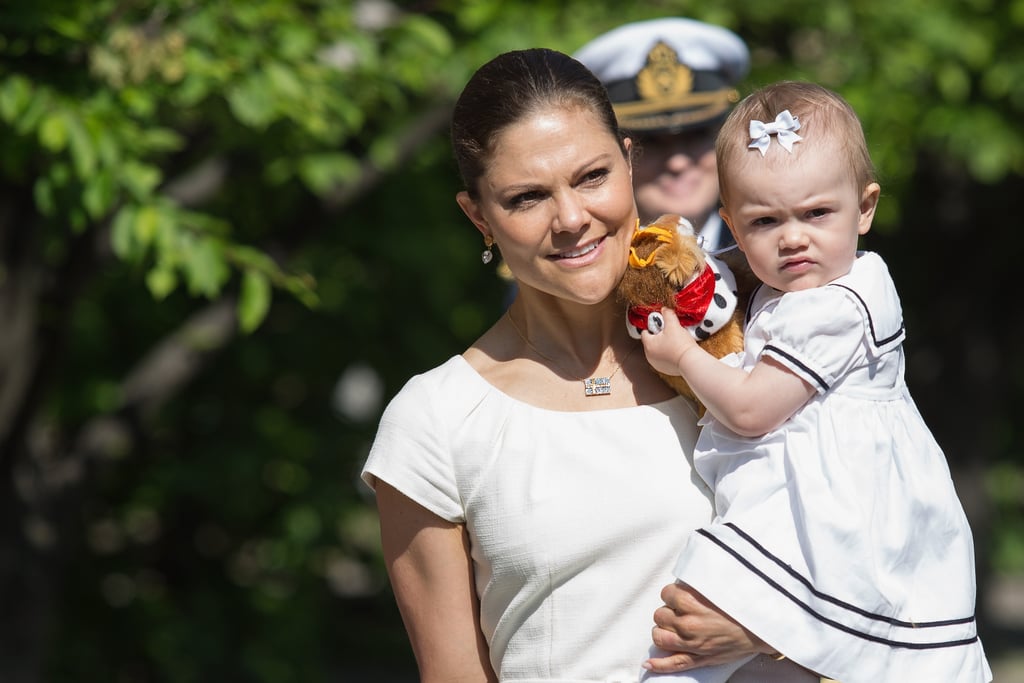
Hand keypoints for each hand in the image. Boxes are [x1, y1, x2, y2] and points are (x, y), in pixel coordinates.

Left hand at [640, 308, 697, 376]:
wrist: (691, 361)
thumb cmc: (680, 343)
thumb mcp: (673, 325)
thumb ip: (667, 314)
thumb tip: (664, 309)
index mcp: (648, 344)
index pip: (645, 332)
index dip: (653, 327)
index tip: (662, 325)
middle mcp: (649, 356)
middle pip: (651, 342)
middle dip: (658, 337)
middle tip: (670, 334)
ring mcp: (656, 364)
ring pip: (657, 351)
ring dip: (663, 347)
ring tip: (674, 343)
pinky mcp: (664, 370)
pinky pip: (663, 359)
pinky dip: (668, 355)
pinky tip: (676, 352)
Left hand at [643, 581, 768, 673]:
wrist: (762, 628)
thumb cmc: (742, 604)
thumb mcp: (719, 585)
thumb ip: (698, 583)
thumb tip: (684, 581)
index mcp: (692, 601)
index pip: (666, 594)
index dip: (673, 594)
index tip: (681, 595)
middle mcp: (688, 623)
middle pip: (660, 615)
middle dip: (668, 612)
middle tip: (681, 611)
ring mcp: (692, 643)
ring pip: (660, 636)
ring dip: (663, 631)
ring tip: (674, 627)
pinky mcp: (699, 659)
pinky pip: (673, 663)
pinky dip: (658, 664)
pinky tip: (649, 662)